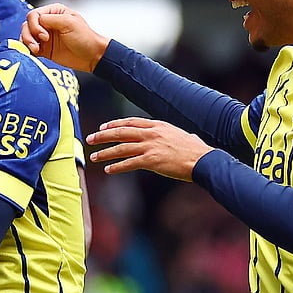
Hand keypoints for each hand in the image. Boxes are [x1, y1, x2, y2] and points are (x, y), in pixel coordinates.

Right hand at [19, 4, 109, 72]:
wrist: (92, 56)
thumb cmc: (85, 38)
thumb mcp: (69, 23)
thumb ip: (50, 20)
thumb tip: (36, 22)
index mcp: (54, 12)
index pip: (34, 15)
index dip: (35, 26)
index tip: (44, 36)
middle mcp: (48, 23)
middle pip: (27, 25)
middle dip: (29, 35)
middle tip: (38, 44)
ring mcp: (44, 36)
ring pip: (26, 36)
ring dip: (27, 43)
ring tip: (36, 50)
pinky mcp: (44, 49)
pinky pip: (29, 48)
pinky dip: (27, 51)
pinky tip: (33, 54)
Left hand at [88, 116, 212, 180]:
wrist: (203, 160)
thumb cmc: (195, 150)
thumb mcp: (181, 135)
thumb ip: (172, 134)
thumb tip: (179, 136)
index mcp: (158, 125)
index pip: (131, 122)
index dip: (115, 124)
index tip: (103, 127)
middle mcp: (151, 134)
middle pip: (121, 132)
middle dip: (103, 136)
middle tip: (90, 139)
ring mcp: (150, 147)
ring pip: (121, 148)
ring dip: (105, 153)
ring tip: (94, 157)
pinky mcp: (151, 161)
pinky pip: (129, 163)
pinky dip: (117, 167)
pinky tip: (108, 170)